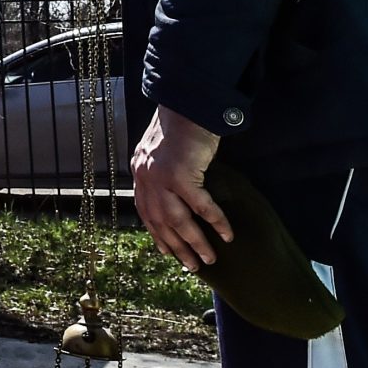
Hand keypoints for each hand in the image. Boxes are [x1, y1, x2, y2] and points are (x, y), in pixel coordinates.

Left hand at [130, 105, 231, 273]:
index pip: (146, 211)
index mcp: (141, 172)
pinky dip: (215, 222)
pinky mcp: (181, 174)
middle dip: (177, 247)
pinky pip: (201, 206)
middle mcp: (146, 177)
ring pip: (178, 221)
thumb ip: (164, 172)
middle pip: (160, 222)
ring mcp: (161, 177)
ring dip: (195, 243)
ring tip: (209, 259)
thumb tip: (175, 195)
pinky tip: (226, 234)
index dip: (157, 234)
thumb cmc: (182, 125)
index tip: (167, 252)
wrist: (188, 102)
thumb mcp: (164, 151)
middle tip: (192, 266)